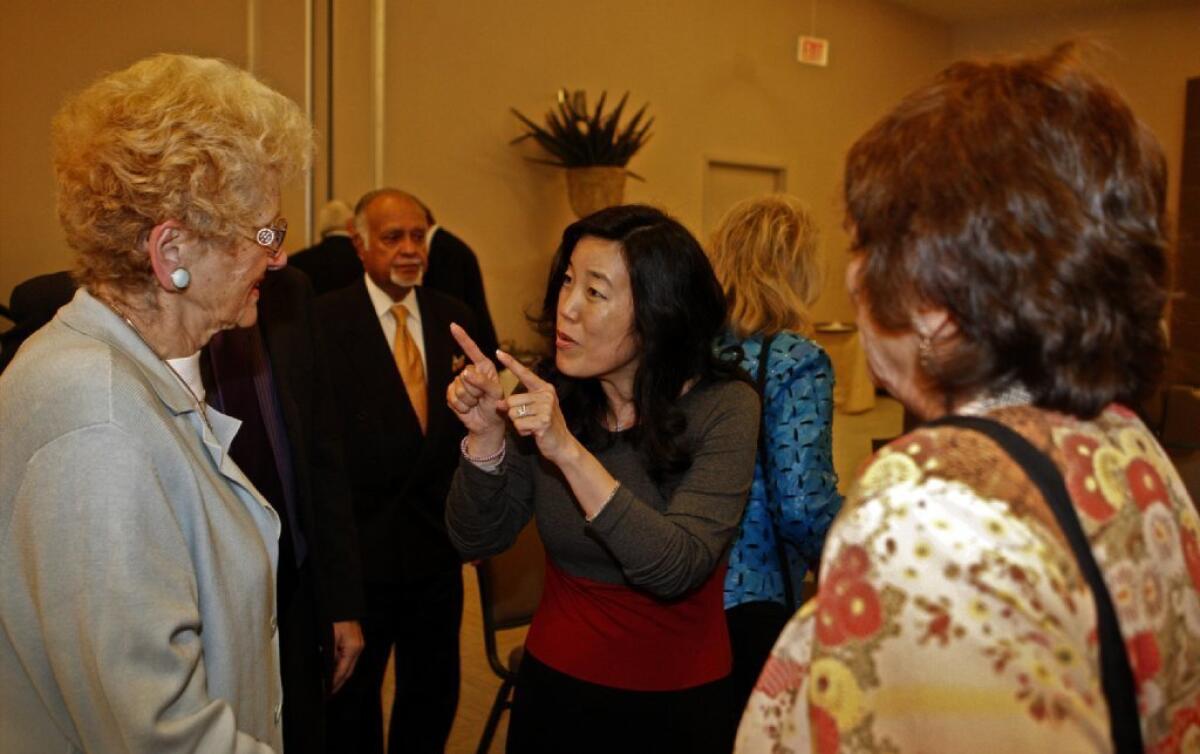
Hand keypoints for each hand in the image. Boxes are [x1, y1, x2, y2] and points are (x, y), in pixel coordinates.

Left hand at [329, 620, 363, 693]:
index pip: (343, 672)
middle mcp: (358, 646)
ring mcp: (358, 643)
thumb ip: (329, 656)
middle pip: (348, 671)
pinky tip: (333, 669)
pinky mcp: (355, 639)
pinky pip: (348, 657)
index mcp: (353, 647)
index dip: (334, 685)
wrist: (338, 600)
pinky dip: (340, 665)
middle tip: (327, 694)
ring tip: (329, 685)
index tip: (326, 694)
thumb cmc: (332, 616)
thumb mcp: (328, 638)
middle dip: (337, 683)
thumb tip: (327, 673)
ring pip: (349, 665)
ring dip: (339, 675)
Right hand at [446, 323, 505, 448]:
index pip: (471, 350)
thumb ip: (483, 382)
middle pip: (465, 376)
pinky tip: (467, 409)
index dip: (462, 337)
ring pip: (458, 388)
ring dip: (469, 400)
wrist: (487, 424)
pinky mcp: (451, 395)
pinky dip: (461, 407)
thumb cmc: (495, 406)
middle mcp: (470, 372)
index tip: (453, 326)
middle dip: (475, 391)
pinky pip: (451, 398)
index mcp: (483, 367)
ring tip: (476, 404)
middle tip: (482, 398)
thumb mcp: (495, 393)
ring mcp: (459, 383)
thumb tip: (465, 372)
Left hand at [495, 350, 578, 466]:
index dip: (510, 363)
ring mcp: (546, 407)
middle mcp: (546, 394)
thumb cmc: (545, 425)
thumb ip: (516, 404)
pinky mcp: (544, 421)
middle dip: (514, 414)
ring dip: (518, 423)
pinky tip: (534, 432)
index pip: (524, 373)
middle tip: (528, 420)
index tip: (498, 352)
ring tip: (532, 426)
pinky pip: (519, 425)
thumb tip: (499, 403)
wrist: (562, 444)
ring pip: (513, 413)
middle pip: (511, 400)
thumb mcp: (531, 411)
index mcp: (544, 388)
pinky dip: (523, 431)